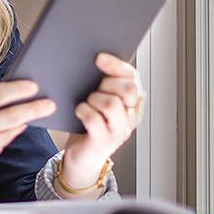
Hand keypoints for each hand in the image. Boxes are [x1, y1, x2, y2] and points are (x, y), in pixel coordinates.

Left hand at [61, 53, 143, 187]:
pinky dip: (83, 111)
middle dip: (106, 84)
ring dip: (94, 99)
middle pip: (127, 90)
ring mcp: (119, 131)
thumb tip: (96, 60)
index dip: (117, 65)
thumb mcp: (99, 101)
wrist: (81, 156)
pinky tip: (79, 111)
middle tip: (93, 89)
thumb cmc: (89, 125)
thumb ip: (104, 84)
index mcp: (131, 102)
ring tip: (86, 103)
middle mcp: (130, 116)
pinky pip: (94, 119)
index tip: (99, 57)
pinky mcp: (103, 141)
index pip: (133, 77)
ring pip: (111, 104)